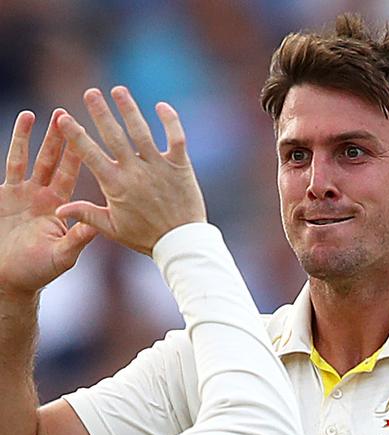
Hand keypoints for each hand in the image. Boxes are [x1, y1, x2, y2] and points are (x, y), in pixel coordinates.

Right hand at [0, 110, 96, 296]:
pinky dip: (9, 151)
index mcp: (61, 206)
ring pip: (27, 160)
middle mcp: (43, 196)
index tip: (85, 131)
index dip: (77, 152)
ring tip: (33, 114)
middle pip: (51, 160)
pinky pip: (7, 169)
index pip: (71, 173)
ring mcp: (22, 194)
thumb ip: (76, 239)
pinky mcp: (2, 196)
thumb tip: (96, 225)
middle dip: (57, 137)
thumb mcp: (62, 255)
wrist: (8, 280)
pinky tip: (11, 135)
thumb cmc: (38, 271)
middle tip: (63, 111)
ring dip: (30, 138)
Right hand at [56, 86, 206, 255]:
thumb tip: (59, 207)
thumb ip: (87, 214)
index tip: (64, 118)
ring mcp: (158, 166)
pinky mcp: (180, 166)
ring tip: (118, 90)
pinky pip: (176, 138)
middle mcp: (135, 171)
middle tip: (90, 92)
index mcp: (115, 185)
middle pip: (114, 136)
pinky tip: (161, 106)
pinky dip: (170, 121)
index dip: (76, 134)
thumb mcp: (113, 228)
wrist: (181, 242)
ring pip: (141, 131)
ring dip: (129, 109)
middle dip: (100, 112)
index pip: (90, 154)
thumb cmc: (145, 237)